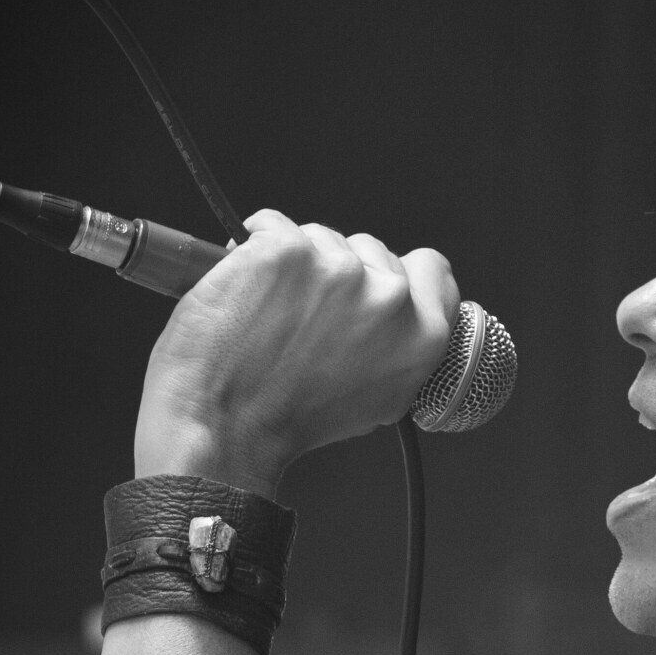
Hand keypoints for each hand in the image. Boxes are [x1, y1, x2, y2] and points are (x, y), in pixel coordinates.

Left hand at [134, 210, 458, 483]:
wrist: (225, 430)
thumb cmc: (288, 421)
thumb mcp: (376, 401)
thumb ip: (399, 348)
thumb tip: (393, 316)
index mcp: (422, 337)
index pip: (430, 269)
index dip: (397, 271)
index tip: (367, 282)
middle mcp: (389, 299)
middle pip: (369, 248)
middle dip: (336, 272)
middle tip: (304, 319)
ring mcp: (339, 269)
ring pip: (319, 237)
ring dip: (294, 263)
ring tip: (269, 312)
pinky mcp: (287, 250)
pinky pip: (268, 224)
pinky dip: (251, 247)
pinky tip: (244, 286)